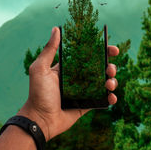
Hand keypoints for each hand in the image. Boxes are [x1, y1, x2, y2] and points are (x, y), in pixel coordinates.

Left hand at [17, 27, 118, 141]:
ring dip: (112, 81)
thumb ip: (49, 50)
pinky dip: (110, 97)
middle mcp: (77, 78)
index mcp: (68, 68)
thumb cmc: (38, 93)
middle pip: (99, 68)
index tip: (112, 49)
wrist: (40, 120)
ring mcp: (83, 92)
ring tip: (109, 84)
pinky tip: (111, 97)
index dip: (101, 51)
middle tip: (110, 69)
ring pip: (103, 83)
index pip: (87, 55)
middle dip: (109, 66)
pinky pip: (102, 100)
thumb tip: (56, 29)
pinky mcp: (87, 105)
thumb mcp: (40, 69)